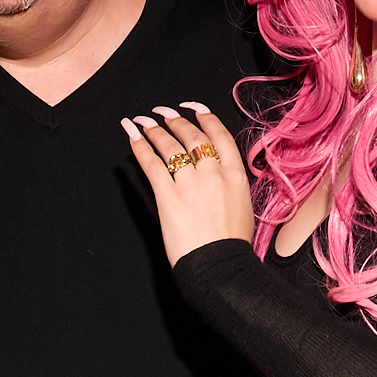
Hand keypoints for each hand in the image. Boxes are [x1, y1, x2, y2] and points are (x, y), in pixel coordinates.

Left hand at [121, 104, 255, 262]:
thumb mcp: (243, 207)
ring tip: (145, 122)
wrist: (220, 266)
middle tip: (164, 113)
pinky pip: (152, 164)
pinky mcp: (169, 197)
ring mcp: (190, 184)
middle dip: (176, 120)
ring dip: (155, 130)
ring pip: (171, 146)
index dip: (206, 119)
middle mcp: (213, 173)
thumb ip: (231, 186)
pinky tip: (133, 137)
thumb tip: (220, 175)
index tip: (195, 110)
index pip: (220, 136)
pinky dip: (140, 148)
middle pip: (193, 137)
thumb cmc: (231, 245)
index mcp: (235, 175)